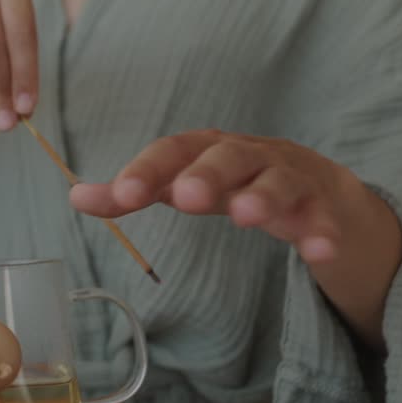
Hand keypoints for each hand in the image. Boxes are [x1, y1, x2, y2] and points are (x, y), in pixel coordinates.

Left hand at [68, 130, 366, 263]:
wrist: (319, 187)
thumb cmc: (234, 182)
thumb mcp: (183, 183)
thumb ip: (135, 191)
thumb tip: (75, 196)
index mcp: (208, 148)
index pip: (174, 150)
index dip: (147, 170)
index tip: (121, 197)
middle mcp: (251, 155)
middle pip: (229, 157)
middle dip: (207, 175)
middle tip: (187, 198)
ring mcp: (292, 179)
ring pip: (280, 182)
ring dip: (263, 197)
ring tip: (247, 219)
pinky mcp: (326, 208)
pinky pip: (326, 219)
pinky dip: (323, 233)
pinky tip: (318, 253)